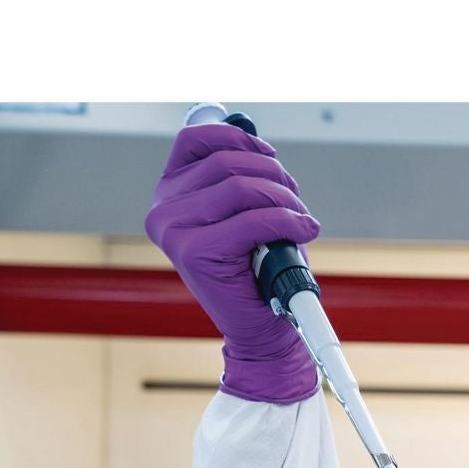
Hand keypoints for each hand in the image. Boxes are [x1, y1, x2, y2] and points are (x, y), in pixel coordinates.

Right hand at [145, 124, 320, 402]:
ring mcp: (174, 231)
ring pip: (242, 188)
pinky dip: (287, 222)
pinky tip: (304, 230)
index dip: (239, 138)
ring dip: (285, 200)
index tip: (270, 155)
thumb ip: (242, 176)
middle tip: (296, 200)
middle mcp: (163, 209)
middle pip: (227, 162)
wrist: (261, 329)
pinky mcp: (194, 253)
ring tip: (301, 220)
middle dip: (275, 176)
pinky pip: (253, 220)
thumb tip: (253, 139)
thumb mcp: (248, 213)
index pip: (196, 139)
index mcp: (170, 193)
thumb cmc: (259, 269)